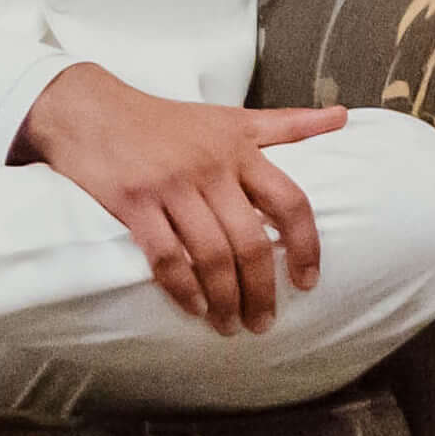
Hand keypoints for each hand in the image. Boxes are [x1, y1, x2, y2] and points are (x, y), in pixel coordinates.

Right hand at [14, 64, 347, 333]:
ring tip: (230, 325)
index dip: (305, 245)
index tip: (308, 281)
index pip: (289, 201)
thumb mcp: (230, 116)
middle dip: (261, 289)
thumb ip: (286, 124)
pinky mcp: (133, 203)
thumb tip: (342, 116)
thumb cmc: (166, 119)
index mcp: (241, 149)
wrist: (92, 109)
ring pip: (209, 255)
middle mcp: (211, 168)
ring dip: (224, 299)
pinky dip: (182, 289)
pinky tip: (194, 309)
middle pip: (250, 240)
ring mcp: (171, 186)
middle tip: (264, 322)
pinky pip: (164, 257)